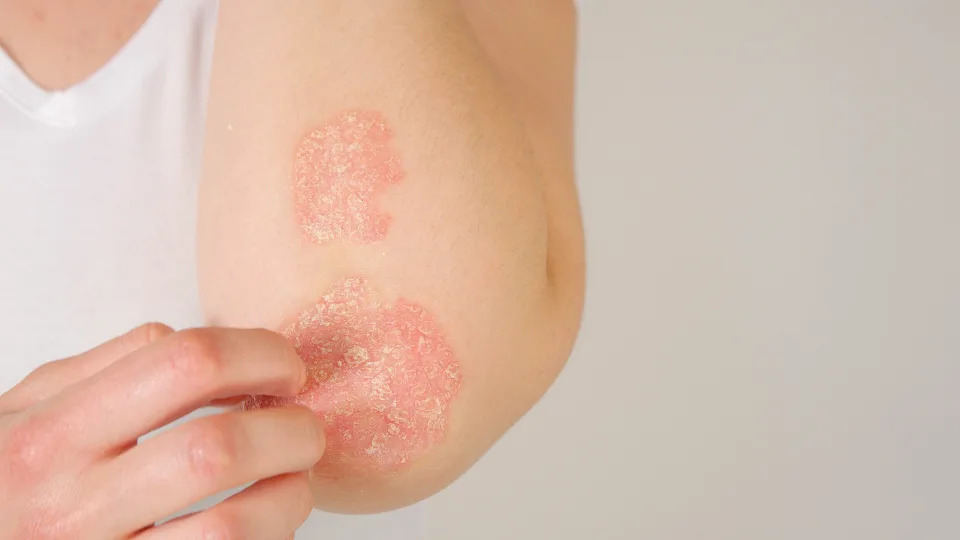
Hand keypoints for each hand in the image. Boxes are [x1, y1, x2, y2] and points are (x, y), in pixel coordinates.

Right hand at [0, 324, 323, 538]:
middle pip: (218, 449)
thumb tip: (198, 342)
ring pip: (232, 527)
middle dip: (291, 432)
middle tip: (305, 429)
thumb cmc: (3, 482)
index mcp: (53, 432)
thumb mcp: (23, 410)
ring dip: (289, 498)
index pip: (186, 364)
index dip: (260, 356)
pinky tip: (265, 523)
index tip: (286, 369)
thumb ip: (104, 368)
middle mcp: (71, 501)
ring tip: (294, 482)